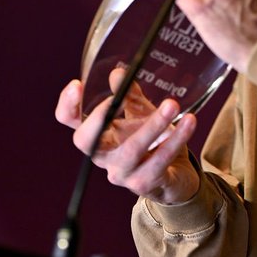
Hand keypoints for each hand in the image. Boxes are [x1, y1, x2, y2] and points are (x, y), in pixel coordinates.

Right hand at [54, 70, 199, 204]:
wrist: (176, 177)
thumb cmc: (153, 142)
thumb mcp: (141, 114)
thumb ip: (130, 95)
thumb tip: (117, 72)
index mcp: (98, 135)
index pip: (69, 122)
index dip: (67, 105)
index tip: (77, 84)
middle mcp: (103, 156)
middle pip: (87, 141)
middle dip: (100, 118)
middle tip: (118, 96)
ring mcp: (121, 173)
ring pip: (131, 149)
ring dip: (153, 125)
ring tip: (173, 105)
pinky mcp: (144, 184)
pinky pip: (159, 161)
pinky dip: (176, 139)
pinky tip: (189, 123)